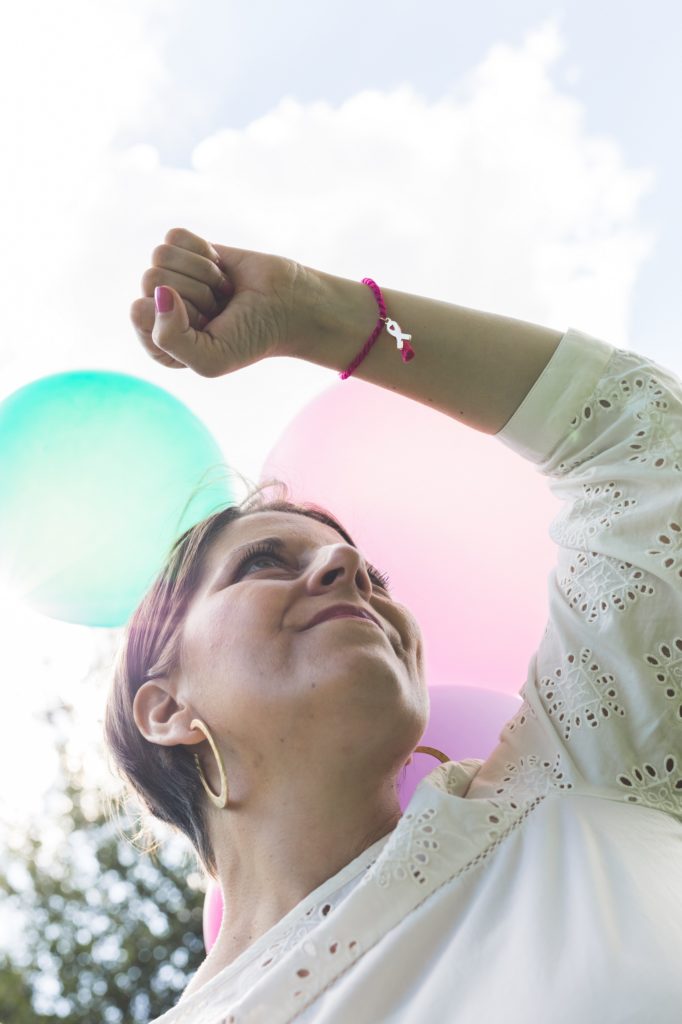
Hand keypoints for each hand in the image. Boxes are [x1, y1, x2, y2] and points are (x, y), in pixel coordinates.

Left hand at [130, 227, 306, 377]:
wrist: (290, 307)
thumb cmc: (251, 338)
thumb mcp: (209, 359)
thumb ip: (170, 340)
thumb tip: (159, 291)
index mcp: (157, 342)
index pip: (139, 312)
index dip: (178, 317)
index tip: (207, 327)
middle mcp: (159, 308)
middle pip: (151, 279)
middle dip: (195, 293)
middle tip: (219, 308)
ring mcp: (173, 277)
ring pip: (161, 256)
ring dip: (202, 274)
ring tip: (221, 292)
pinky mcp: (189, 251)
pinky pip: (175, 237)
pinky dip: (204, 251)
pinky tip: (221, 271)